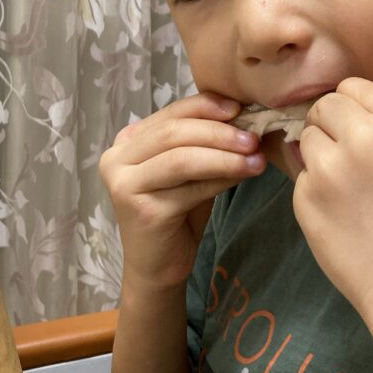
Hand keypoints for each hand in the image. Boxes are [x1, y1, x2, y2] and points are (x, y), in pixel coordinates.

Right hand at [99, 93, 264, 293]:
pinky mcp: (141, 211)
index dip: (205, 106)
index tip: (240, 107)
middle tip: (253, 137)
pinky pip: (189, 187)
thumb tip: (245, 116)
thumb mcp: (190, 169)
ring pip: (181, 158)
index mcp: (129, 140)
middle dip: (218, 132)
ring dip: (223, 155)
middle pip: (174, 132)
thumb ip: (203, 142)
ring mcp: (124, 185)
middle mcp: (117, 158)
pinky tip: (244, 175)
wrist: (157, 266)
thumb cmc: (176, 212)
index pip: (171, 113)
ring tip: (255, 158)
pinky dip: (221, 179)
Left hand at [294, 78, 372, 357]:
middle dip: (330, 127)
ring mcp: (331, 168)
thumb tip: (333, 112)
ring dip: (319, 158)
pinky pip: (300, 180)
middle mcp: (366, 136)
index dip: (353, 108)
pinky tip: (343, 220)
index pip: (353, 86)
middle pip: (324, 107)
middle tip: (347, 161)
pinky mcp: (307, 201)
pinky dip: (314, 194)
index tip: (358, 131)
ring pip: (306, 140)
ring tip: (350, 194)